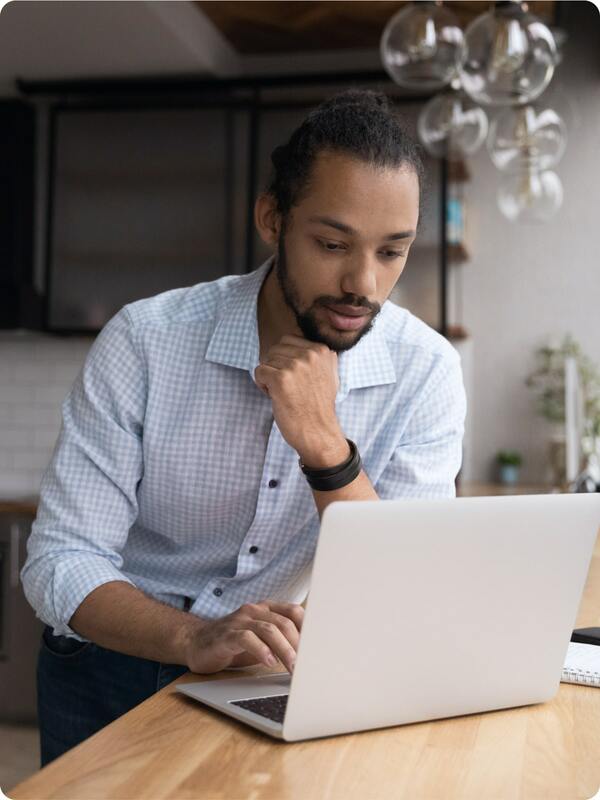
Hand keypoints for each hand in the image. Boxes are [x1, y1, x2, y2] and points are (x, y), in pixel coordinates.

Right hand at [182, 600, 303, 673]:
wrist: (196, 643)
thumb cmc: (233, 644)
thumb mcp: (261, 641)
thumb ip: (280, 643)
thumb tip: (308, 657)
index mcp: (266, 609)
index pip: (294, 611)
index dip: (308, 628)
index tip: (318, 648)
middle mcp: (254, 611)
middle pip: (284, 623)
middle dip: (299, 645)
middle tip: (307, 665)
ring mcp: (240, 621)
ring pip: (269, 629)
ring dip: (284, 650)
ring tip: (293, 666)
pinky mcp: (226, 634)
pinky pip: (247, 638)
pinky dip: (261, 650)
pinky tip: (268, 662)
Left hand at [254, 335, 347, 465]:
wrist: (319, 432)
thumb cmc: (319, 406)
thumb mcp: (330, 374)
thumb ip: (319, 356)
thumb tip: (301, 339)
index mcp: (322, 350)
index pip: (288, 340)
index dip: (285, 358)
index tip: (294, 377)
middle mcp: (310, 355)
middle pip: (275, 349)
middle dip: (275, 366)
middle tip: (286, 386)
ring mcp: (295, 366)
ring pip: (266, 360)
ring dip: (269, 376)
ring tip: (282, 392)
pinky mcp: (281, 379)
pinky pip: (259, 371)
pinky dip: (262, 384)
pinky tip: (274, 396)